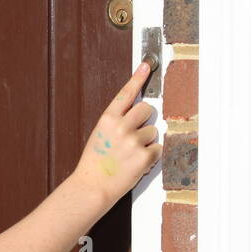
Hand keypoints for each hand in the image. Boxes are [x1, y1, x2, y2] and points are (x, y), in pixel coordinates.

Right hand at [70, 61, 161, 208]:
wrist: (92, 186)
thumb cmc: (95, 162)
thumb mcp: (100, 135)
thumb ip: (116, 122)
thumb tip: (136, 113)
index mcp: (107, 119)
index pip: (126, 93)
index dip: (137, 78)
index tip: (146, 65)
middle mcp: (121, 127)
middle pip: (147, 109)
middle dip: (145, 120)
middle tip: (136, 133)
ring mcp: (133, 141)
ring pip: (154, 131)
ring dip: (147, 141)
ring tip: (131, 154)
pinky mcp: (144, 156)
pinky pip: (158, 149)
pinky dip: (151, 156)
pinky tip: (136, 163)